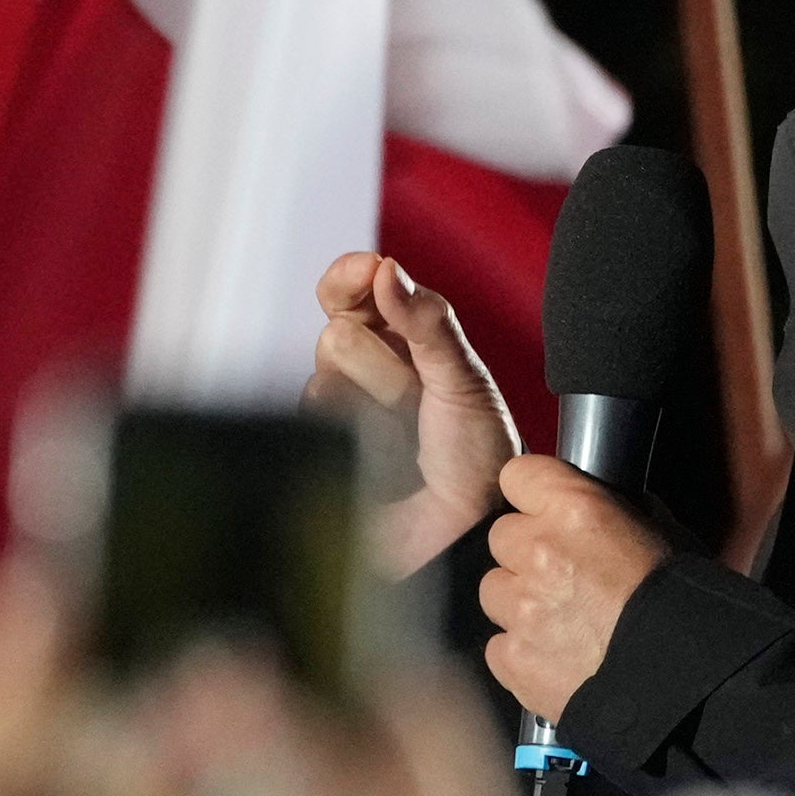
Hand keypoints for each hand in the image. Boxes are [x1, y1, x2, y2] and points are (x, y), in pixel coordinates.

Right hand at [308, 253, 520, 577]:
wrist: (469, 526)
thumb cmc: (477, 451)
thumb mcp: (464, 378)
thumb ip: (428, 321)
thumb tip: (387, 269)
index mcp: (395, 338)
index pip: (347, 290)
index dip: (350, 277)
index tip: (366, 271)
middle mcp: (359, 370)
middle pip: (336, 337)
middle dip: (385, 370)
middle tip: (421, 401)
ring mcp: (337, 413)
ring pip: (324, 383)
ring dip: (377, 413)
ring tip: (409, 441)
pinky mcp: (322, 452)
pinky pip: (317, 429)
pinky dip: (359, 444)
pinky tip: (384, 462)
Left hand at [481, 457, 665, 722]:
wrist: (682, 677)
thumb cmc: (682, 603)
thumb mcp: (660, 531)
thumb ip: (611, 512)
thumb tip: (594, 508)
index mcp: (575, 510)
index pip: (518, 477)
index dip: (533, 496)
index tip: (545, 511)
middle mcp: (538, 553)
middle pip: (502, 537)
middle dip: (526, 553)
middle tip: (564, 576)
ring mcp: (520, 609)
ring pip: (495, 591)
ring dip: (520, 603)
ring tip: (562, 622)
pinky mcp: (513, 658)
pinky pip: (500, 646)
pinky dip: (522, 651)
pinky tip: (557, 657)